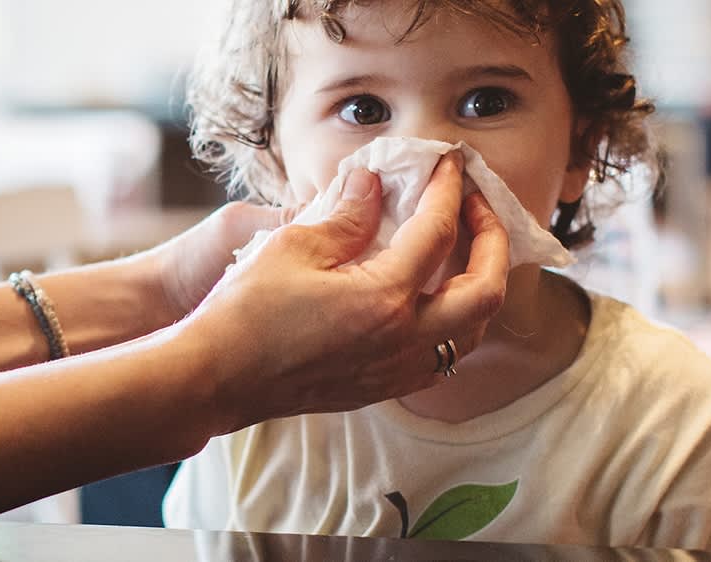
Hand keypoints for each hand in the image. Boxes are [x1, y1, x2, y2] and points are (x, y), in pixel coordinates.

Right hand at [175, 152, 510, 434]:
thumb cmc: (246, 314)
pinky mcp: (384, 387)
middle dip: (493, 239)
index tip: (448, 164)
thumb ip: (346, 214)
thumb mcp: (293, 247)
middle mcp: (404, 342)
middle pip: (485, 290)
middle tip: (474, 206)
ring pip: (472, 330)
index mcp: (383, 300)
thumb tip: (372, 183)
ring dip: (480, 284)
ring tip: (463, 250)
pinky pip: (443, 356)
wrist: (218, 378)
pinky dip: (454, 320)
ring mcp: (397, 371)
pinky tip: (432, 298)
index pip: (437, 233)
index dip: (447, 190)